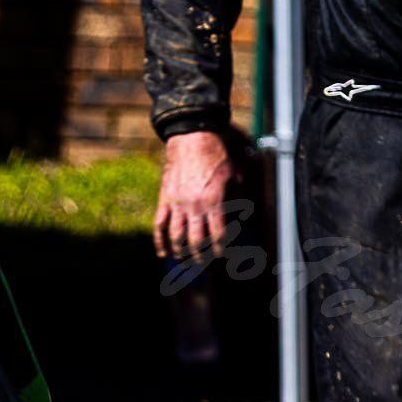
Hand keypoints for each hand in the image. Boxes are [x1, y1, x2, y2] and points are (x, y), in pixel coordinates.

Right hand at [153, 130, 238, 260]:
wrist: (192, 139)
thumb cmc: (216, 155)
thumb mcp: (235, 175)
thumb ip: (237, 197)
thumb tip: (242, 216)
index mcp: (214, 201)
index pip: (218, 234)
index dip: (221, 248)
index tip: (223, 255)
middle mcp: (195, 206)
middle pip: (196, 241)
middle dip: (201, 255)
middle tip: (204, 262)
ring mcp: (177, 204)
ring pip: (177, 236)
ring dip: (181, 251)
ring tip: (184, 259)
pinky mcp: (165, 199)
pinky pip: (160, 224)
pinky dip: (160, 241)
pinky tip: (162, 253)